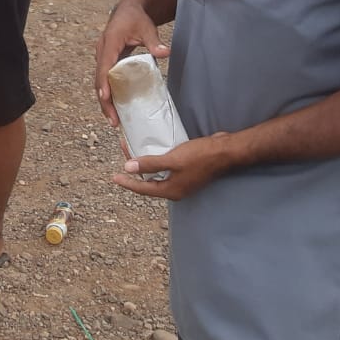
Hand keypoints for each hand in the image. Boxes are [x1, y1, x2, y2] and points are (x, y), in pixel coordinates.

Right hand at [94, 0, 170, 126]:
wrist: (127, 10)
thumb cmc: (136, 18)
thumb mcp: (146, 27)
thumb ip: (154, 41)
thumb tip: (166, 52)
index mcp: (109, 43)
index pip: (104, 66)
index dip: (104, 83)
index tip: (106, 98)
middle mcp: (102, 52)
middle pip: (99, 79)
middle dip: (104, 101)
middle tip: (113, 120)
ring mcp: (103, 57)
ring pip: (100, 82)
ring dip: (105, 100)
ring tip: (114, 119)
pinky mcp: (107, 61)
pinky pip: (105, 79)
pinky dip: (108, 93)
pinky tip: (116, 107)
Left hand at [111, 133, 234, 200]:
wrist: (225, 151)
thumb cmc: (200, 156)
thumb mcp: (173, 160)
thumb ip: (151, 164)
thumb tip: (128, 168)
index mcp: (171, 190)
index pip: (144, 188)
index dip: (128, 182)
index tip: (113, 178)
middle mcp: (176, 188)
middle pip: (149, 182)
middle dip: (135, 170)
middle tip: (123, 155)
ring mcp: (182, 179)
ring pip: (157, 174)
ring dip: (145, 163)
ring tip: (134, 150)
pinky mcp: (187, 169)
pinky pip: (166, 167)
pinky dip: (157, 159)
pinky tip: (153, 148)